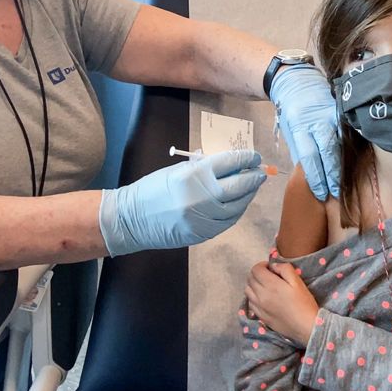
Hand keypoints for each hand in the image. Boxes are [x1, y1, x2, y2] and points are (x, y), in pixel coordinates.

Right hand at [98, 149, 265, 255]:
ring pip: (237, 207)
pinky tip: (238, 204)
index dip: (246, 159)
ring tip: (251, 187)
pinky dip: (236, 211)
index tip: (254, 157)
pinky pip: (227, 221)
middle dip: (253, 177)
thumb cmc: (152, 189)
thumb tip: (230, 167)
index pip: (231, 163)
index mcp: (195, 175)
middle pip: (239, 186)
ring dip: (247, 196)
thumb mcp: (178, 170)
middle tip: (260, 172)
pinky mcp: (203, 233)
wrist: (131, 219)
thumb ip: (204, 169)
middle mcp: (203, 197)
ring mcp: (204, 218)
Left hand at [245, 261, 318, 344]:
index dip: (262, 265)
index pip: (255, 270)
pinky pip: (250, 304)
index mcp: (271, 285)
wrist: (306, 327)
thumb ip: (285, 269)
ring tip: (265, 287)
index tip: (270, 268)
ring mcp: (259, 307)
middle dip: (257, 274)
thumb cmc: (304, 303)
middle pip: (250, 279)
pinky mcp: (261, 317)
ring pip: (247, 291)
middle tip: (268, 275)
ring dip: (253, 285)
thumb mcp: (298, 281)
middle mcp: (261, 296)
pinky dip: (253, 298)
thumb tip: (273, 266)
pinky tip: (264, 299)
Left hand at [269, 64, 340, 199]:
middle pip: (327, 151)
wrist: (296, 81)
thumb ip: (300, 150)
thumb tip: (309, 175)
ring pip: (340, 143)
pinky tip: (354, 162)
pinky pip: (347, 133)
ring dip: (342, 165)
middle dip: (332, 174)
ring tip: (345, 183)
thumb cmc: (291, 110)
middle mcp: (317, 120)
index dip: (315, 176)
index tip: (321, 192)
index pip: (308, 155)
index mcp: (299, 126)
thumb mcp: (289, 130)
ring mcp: (332, 114)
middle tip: (336, 192)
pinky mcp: (342, 111)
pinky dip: (350, 149)